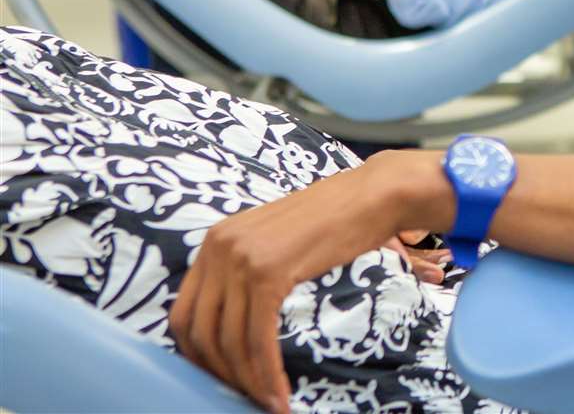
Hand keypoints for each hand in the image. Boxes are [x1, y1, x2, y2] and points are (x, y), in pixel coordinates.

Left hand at [169, 156, 433, 413]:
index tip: (220, 378)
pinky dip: (267, 372)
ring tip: (269, 401)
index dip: (197, 355)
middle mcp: (218, 247)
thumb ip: (248, 269)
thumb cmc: (335, 218)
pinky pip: (258, 337)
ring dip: (248, 381)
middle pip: (199, 331)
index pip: (184, 313)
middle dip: (218, 373)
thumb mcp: (275, 240)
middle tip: (243, 395)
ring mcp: (241, 258)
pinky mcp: (268, 272)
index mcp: (214, 241)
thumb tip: (237, 318)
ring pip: (229, 340)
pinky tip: (280, 393)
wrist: (374, 194)